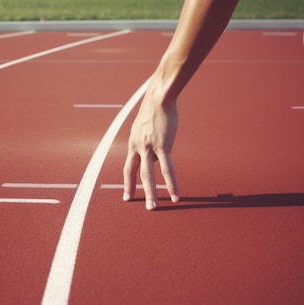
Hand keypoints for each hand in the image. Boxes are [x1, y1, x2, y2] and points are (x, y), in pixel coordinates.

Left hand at [123, 86, 179, 209]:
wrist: (159, 97)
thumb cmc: (155, 109)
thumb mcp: (145, 126)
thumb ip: (148, 141)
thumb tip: (156, 152)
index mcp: (133, 143)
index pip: (129, 167)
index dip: (128, 182)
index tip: (127, 195)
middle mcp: (138, 147)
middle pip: (135, 173)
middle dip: (136, 191)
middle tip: (138, 206)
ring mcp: (149, 147)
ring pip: (149, 175)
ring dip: (151, 193)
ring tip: (153, 207)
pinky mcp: (163, 146)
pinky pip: (167, 168)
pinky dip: (171, 183)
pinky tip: (175, 193)